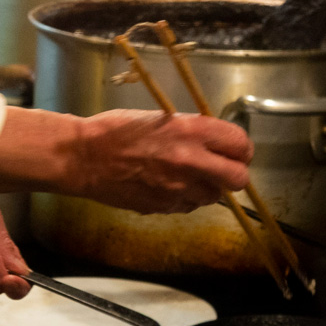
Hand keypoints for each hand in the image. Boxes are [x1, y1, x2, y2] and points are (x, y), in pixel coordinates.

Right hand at [68, 110, 252, 214]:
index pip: (240, 144)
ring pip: (215, 196)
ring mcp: (179, 188)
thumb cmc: (116, 130)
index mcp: (191, 131)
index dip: (241, 148)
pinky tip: (169, 185)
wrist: (84, 158)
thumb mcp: (162, 118)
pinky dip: (187, 198)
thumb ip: (193, 130)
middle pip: (239, 178)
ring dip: (209, 187)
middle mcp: (191, 161)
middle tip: (222, 167)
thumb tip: (216, 143)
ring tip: (188, 175)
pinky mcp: (165, 207)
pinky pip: (190, 206)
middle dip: (234, 173)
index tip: (234, 149)